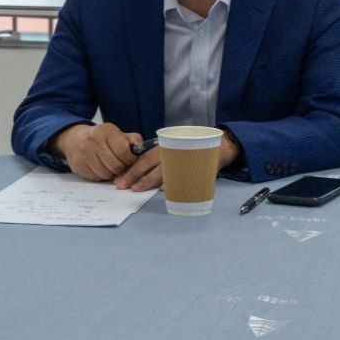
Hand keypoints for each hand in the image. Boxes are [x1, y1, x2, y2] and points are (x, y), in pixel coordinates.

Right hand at [52, 122, 140, 182]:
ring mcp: (84, 154)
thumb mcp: (116, 133)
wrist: (74, 139)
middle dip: (122, 169)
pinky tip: (102, 169)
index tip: (131, 160)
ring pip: (106, 174)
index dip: (130, 159)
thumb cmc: (100, 138)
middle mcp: (93, 141)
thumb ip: (132, 139)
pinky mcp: (78, 165)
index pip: (122, 151)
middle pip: (115, 165)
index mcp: (105, 131)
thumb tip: (141, 147)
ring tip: (112, 168)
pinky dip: (101, 177)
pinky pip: (96, 178)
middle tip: (123, 166)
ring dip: (112, 174)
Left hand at [113, 130, 241, 190]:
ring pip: (163, 172)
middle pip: (149, 164)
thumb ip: (159, 160)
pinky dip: (171, 186)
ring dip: (150, 182)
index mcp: (165, 147)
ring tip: (138, 189)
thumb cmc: (190, 151)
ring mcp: (182, 161)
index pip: (143, 159)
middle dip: (134, 176)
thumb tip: (138, 176)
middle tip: (123, 186)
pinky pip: (180, 179)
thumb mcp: (173, 150)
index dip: (131, 170)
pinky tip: (163, 192)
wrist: (219, 147)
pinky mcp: (193, 170)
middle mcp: (171, 152)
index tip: (119, 181)